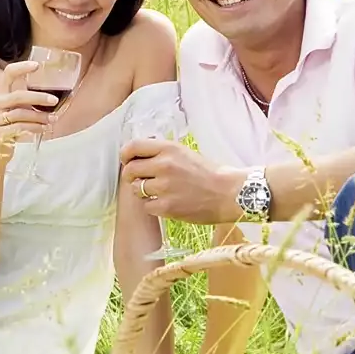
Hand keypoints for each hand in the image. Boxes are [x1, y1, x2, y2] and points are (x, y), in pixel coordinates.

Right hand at [0, 61, 57, 171]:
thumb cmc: (8, 127)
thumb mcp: (16, 110)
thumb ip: (26, 100)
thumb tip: (50, 93)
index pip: (8, 74)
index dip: (22, 68)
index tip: (37, 65)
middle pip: (17, 96)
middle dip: (38, 97)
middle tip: (54, 100)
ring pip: (20, 114)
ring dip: (39, 116)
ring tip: (52, 119)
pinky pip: (18, 128)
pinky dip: (34, 128)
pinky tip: (43, 129)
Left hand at [119, 137, 243, 223]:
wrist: (229, 193)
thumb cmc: (210, 173)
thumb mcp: (185, 153)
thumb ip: (163, 153)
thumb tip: (140, 155)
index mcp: (169, 149)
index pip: (133, 147)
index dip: (126, 155)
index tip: (127, 160)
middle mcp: (164, 166)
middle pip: (130, 170)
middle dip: (131, 176)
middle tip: (139, 180)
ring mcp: (164, 187)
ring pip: (136, 189)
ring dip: (143, 192)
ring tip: (158, 192)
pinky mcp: (167, 207)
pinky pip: (146, 206)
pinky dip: (153, 206)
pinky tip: (165, 203)